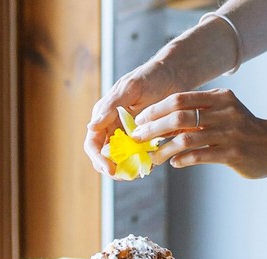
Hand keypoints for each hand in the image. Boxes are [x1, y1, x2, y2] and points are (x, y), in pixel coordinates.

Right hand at [84, 60, 176, 176]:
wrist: (176, 74)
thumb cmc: (151, 76)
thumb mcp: (131, 89)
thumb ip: (110, 108)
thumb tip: (91, 126)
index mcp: (104, 117)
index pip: (93, 145)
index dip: (98, 159)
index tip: (110, 169)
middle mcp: (113, 129)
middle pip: (104, 158)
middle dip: (113, 169)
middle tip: (127, 175)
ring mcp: (128, 136)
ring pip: (120, 162)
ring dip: (127, 170)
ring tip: (138, 172)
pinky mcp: (143, 140)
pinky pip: (138, 158)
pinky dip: (142, 165)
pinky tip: (150, 165)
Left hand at [130, 88, 266, 178]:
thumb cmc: (242, 130)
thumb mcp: (224, 112)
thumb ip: (199, 114)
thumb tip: (164, 123)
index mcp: (220, 98)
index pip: (180, 98)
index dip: (156, 109)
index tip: (140, 120)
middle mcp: (224, 111)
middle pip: (179, 116)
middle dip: (153, 128)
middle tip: (138, 139)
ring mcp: (229, 132)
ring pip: (186, 138)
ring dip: (164, 149)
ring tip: (153, 158)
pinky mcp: (232, 153)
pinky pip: (199, 156)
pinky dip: (182, 160)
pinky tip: (174, 163)